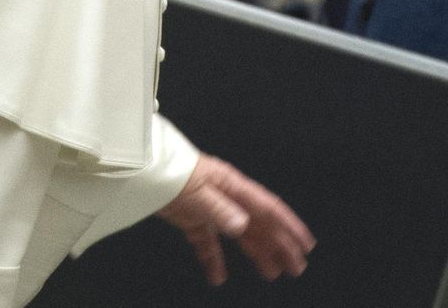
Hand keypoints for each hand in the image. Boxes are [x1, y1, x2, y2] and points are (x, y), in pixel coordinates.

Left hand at [157, 154, 315, 285]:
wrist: (143, 169)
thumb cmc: (171, 172)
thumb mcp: (197, 191)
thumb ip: (219, 210)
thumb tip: (242, 226)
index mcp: (235, 187)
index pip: (269, 209)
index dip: (289, 228)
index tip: (304, 245)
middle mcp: (229, 198)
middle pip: (261, 225)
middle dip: (280, 246)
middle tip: (295, 268)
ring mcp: (212, 209)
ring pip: (242, 235)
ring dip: (257, 254)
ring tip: (271, 274)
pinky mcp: (193, 220)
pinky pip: (209, 243)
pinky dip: (214, 260)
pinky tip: (218, 277)